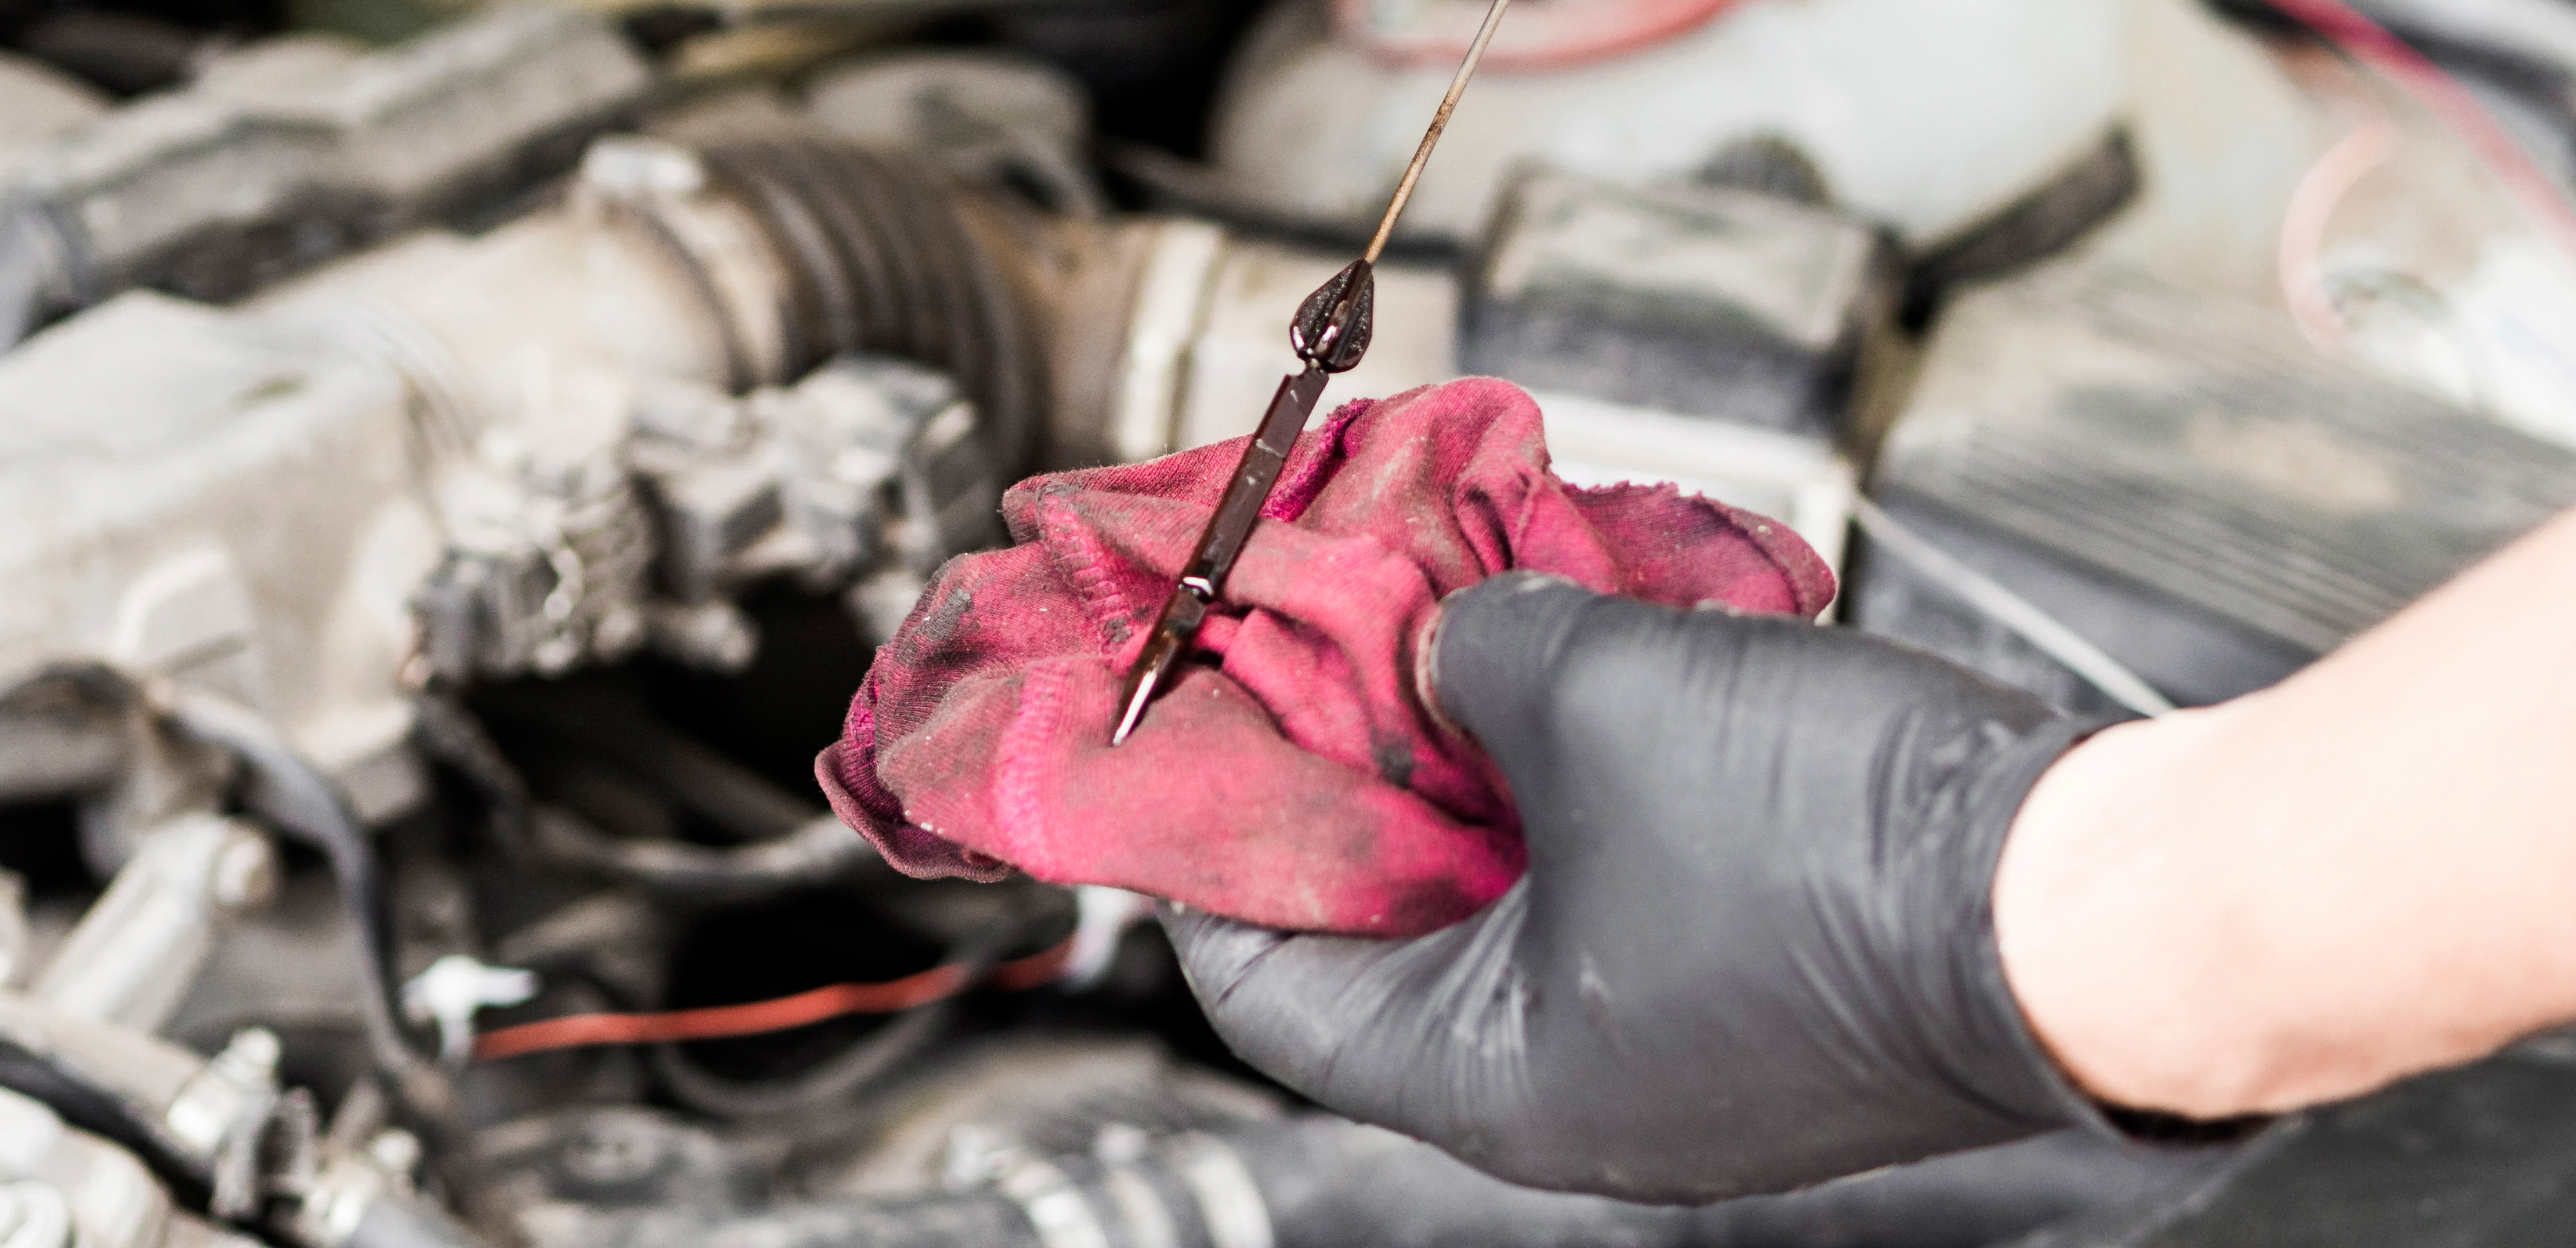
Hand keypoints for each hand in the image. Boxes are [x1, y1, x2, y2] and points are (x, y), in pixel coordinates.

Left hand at [1163, 573, 2107, 1201]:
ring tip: (1459, 639)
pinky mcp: (1758, 997)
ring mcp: (1674, 1053)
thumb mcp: (1599, 698)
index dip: (1208, 857)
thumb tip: (1440, 638)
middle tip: (1323, 664)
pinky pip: (1622, 887)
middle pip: (1392, 933)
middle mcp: (1574, 1095)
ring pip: (1517, 897)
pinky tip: (1595, 671)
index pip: (1267, 988)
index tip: (1183, 753)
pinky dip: (1586, 787)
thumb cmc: (1841, 845)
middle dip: (1359, 783)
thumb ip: (1473, 656)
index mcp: (1491, 1076)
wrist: (2097, 903)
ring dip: (1484, 768)